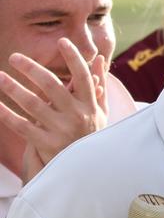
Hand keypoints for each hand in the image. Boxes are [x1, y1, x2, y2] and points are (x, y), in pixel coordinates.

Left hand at [0, 39, 108, 181]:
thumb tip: (99, 60)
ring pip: (33, 104)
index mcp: (90, 106)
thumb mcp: (101, 113)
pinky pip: (23, 127)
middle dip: (32, 68)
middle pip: (52, 85)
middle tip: (15, 57)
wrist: (89, 175)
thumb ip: (98, 86)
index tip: (62, 42)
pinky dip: (8, 115)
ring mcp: (62, 131)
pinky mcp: (47, 146)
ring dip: (14, 88)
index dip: (74, 58)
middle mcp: (77, 116)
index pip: (83, 76)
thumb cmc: (92, 139)